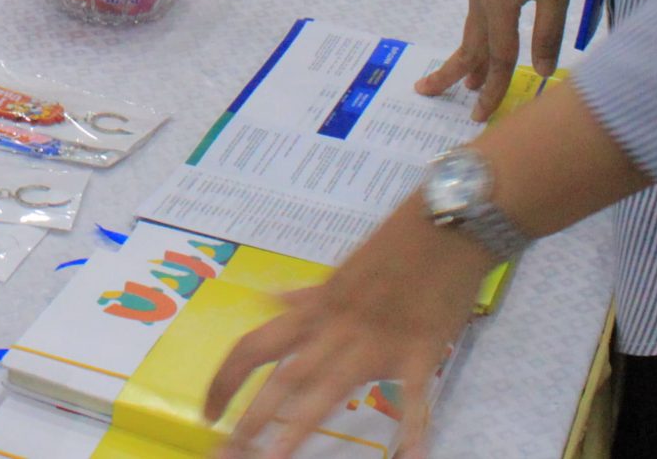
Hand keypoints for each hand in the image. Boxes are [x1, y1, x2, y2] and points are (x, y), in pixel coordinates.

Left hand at [207, 200, 490, 458]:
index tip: (208, 411)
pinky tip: (411, 457)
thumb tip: (271, 297)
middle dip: (251, 419)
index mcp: (316, 310)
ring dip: (298, 429)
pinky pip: (415, 395)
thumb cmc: (398, 242)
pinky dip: (414, 427)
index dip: (225, 381)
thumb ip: (308, 296)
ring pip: (327, 389)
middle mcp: (335, 328)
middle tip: (226, 453)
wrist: (448, 221)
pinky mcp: (419, 350)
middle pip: (282, 379)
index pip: (254, 347)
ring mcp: (375, 341)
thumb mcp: (343, 269)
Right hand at [416, 0, 580, 122]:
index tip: (484, 117)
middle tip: (430, 96)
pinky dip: (475, 37)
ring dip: (463, 58)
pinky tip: (480, 40)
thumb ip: (547, 31)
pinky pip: (476, 15)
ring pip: (470, 31)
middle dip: (453, 75)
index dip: (495, 90)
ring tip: (452, 80)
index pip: (499, 58)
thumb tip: (541, 71)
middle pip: (469, 47)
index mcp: (497, 3)